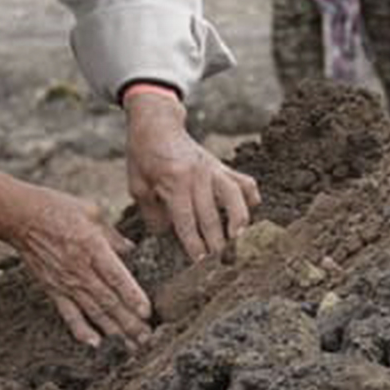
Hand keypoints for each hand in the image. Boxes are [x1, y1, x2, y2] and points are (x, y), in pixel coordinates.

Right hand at [0, 178, 151, 346]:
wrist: (19, 217)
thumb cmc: (55, 208)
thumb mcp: (91, 211)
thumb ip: (112, 234)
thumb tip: (130, 249)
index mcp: (92, 247)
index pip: (116, 277)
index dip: (133, 296)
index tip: (148, 313)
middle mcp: (80, 269)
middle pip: (109, 301)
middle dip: (130, 323)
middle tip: (148, 339)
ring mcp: (65, 282)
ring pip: (94, 312)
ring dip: (114, 332)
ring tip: (131, 346)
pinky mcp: (53, 289)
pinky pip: (69, 314)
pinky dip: (81, 330)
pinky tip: (95, 344)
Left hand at [124, 90, 260, 262]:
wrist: (156, 124)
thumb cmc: (143, 157)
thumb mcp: (137, 185)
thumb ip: (151, 212)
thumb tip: (166, 235)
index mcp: (174, 181)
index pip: (186, 219)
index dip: (193, 244)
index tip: (199, 264)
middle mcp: (198, 174)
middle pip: (211, 214)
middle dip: (216, 243)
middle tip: (221, 265)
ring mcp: (213, 169)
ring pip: (234, 196)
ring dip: (239, 220)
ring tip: (242, 242)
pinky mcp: (222, 166)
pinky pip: (243, 181)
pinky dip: (250, 196)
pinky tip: (252, 211)